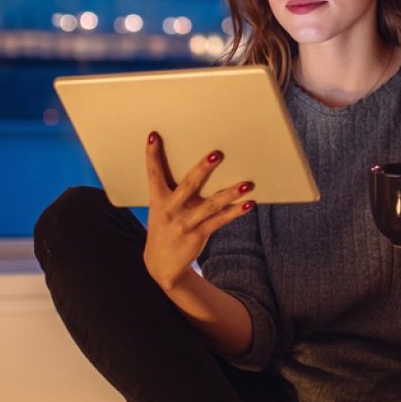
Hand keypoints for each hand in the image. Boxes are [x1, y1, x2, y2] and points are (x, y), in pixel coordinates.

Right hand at [142, 131, 254, 289]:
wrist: (161, 265)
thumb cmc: (166, 228)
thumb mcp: (161, 209)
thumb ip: (174, 190)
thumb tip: (198, 167)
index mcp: (158, 199)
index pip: (153, 173)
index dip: (153, 155)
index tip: (154, 136)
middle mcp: (170, 209)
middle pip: (188, 185)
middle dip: (202, 169)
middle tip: (217, 154)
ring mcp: (184, 223)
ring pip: (210, 205)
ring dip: (230, 193)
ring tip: (247, 184)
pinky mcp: (197, 235)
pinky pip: (219, 221)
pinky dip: (234, 212)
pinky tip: (248, 204)